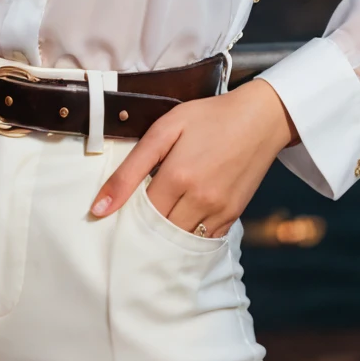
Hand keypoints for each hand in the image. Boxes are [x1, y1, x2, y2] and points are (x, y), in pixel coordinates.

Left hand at [90, 79, 298, 236]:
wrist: (260, 119)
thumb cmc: (208, 118)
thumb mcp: (164, 130)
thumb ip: (130, 170)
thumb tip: (99, 208)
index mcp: (177, 177)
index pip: (139, 217)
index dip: (125, 217)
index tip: (115, 216)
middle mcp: (200, 200)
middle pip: (159, 234)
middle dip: (143, 231)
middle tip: (131, 223)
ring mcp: (219, 211)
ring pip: (181, 243)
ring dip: (165, 238)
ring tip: (154, 224)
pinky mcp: (234, 216)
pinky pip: (205, 241)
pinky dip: (189, 237)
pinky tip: (180, 222)